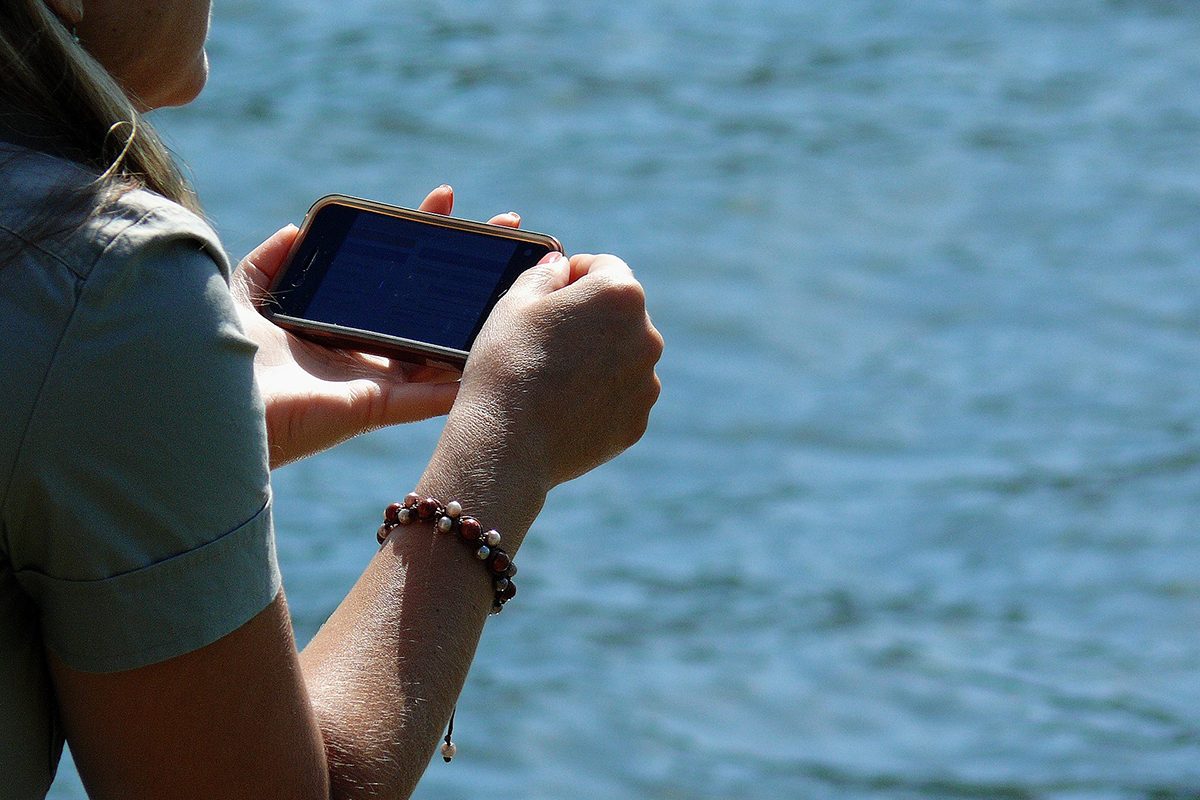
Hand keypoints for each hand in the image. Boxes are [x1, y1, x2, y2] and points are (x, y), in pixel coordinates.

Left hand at [233, 186, 523, 467]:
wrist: (209, 403)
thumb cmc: (219, 356)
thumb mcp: (244, 293)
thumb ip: (270, 261)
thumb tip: (296, 227)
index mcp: (341, 324)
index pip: (392, 274)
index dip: (420, 235)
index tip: (444, 199)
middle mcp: (366, 351)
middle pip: (430, 305)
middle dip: (470, 266)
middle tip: (505, 227)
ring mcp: (376, 379)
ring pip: (442, 345)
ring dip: (482, 315)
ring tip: (518, 276)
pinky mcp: (375, 406)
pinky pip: (430, 394)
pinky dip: (462, 378)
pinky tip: (495, 344)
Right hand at [426, 250, 663, 512]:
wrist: (507, 444)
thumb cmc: (507, 363)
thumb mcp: (514, 301)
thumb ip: (545, 274)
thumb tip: (562, 267)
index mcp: (620, 294)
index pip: (604, 268)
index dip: (574, 276)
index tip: (551, 294)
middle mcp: (647, 335)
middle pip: (618, 315)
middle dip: (589, 320)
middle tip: (545, 341)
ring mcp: (646, 382)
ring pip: (622, 357)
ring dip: (597, 358)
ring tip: (552, 378)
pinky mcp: (637, 421)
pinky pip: (619, 397)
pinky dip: (598, 397)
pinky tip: (563, 406)